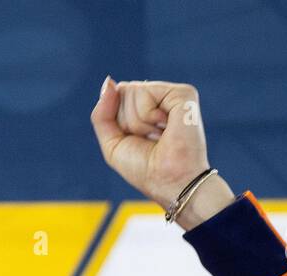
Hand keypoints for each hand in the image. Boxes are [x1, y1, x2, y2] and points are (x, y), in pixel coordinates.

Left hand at [90, 76, 234, 229]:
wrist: (169, 182)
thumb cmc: (144, 169)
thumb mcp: (112, 142)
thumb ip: (102, 113)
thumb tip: (109, 81)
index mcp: (145, 109)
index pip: (116, 96)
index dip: (118, 122)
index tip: (138, 141)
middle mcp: (160, 99)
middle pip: (122, 92)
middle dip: (127, 121)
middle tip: (150, 140)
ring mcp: (172, 95)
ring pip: (132, 90)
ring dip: (138, 121)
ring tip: (159, 136)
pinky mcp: (184, 94)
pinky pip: (146, 92)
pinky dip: (149, 115)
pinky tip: (166, 128)